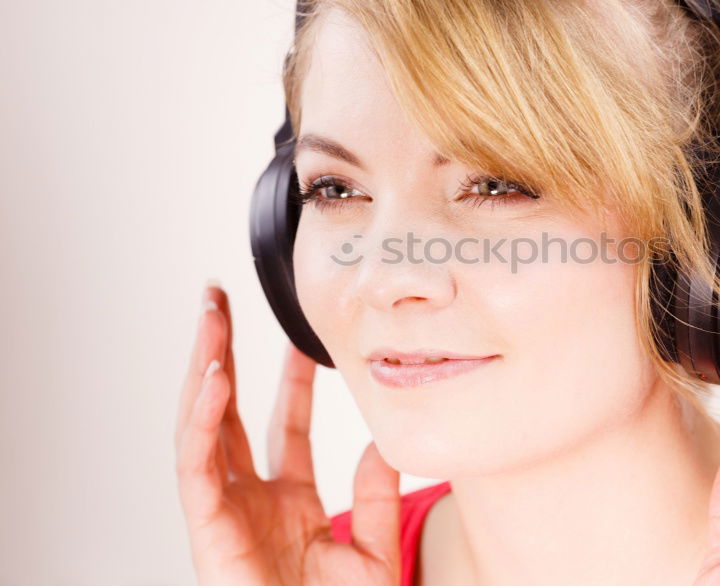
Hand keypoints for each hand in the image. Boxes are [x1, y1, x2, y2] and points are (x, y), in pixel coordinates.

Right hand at [174, 281, 403, 584]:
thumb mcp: (372, 552)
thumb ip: (375, 496)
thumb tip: (385, 442)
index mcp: (289, 504)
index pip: (285, 428)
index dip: (290, 382)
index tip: (301, 339)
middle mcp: (250, 500)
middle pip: (232, 413)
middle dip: (225, 357)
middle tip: (222, 304)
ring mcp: (225, 512)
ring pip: (205, 426)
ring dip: (204, 369)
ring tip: (210, 315)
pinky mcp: (206, 530)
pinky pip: (196, 467)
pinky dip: (201, 421)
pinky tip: (212, 377)